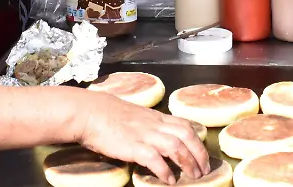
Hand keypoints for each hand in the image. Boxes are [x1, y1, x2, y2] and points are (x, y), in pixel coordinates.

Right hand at [77, 93, 208, 183]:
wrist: (88, 112)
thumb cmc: (107, 113)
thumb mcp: (134, 114)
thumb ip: (148, 124)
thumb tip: (157, 136)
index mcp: (155, 117)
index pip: (185, 125)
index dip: (198, 141)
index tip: (203, 154)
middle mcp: (154, 124)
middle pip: (186, 135)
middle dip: (199, 153)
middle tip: (204, 169)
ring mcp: (144, 135)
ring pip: (176, 146)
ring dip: (188, 162)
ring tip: (193, 176)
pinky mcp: (133, 146)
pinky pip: (155, 159)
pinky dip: (165, 170)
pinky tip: (169, 180)